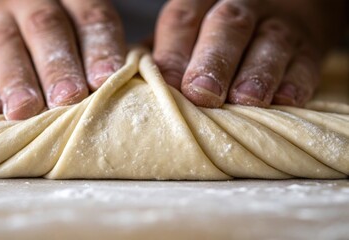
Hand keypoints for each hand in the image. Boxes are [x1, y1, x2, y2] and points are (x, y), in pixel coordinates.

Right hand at [0, 0, 125, 119]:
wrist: (16, 19)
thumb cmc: (70, 40)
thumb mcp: (88, 36)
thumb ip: (103, 57)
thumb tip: (122, 93)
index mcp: (74, 1)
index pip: (91, 19)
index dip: (99, 49)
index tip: (104, 80)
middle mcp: (35, 5)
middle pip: (47, 29)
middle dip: (58, 66)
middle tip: (68, 98)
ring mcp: (2, 24)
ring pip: (7, 45)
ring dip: (17, 80)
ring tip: (23, 110)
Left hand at [153, 0, 343, 107]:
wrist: (290, 7)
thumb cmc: (222, 32)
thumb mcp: (194, 28)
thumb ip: (169, 51)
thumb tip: (136, 84)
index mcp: (204, 1)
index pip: (183, 19)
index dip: (174, 53)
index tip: (167, 85)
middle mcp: (243, 6)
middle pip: (226, 26)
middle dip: (213, 61)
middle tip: (203, 94)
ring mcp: (279, 23)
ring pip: (269, 42)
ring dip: (257, 73)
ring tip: (246, 101)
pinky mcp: (310, 46)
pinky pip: (305, 62)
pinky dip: (295, 82)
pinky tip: (285, 100)